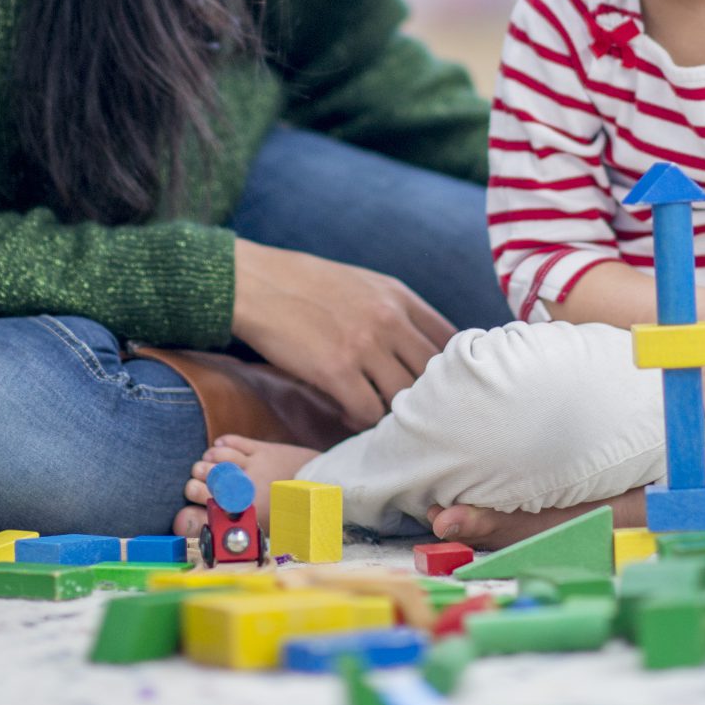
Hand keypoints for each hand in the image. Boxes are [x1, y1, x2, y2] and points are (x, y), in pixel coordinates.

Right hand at [230, 239, 455, 429]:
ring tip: (376, 417)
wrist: (254, 282)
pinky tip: (347, 415)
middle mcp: (389, 319)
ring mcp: (365, 346)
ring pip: (403, 399)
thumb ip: (393, 310)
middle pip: (433, 375)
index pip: (450, 341)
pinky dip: (360, 422)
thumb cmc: (303, 284)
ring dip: (392, 415)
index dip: (449, 369)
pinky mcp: (336, 371)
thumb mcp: (362, 283)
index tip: (439, 386)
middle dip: (425, 399)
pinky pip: (367, 413)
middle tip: (411, 414)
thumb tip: (418, 349)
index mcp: (399, 297)